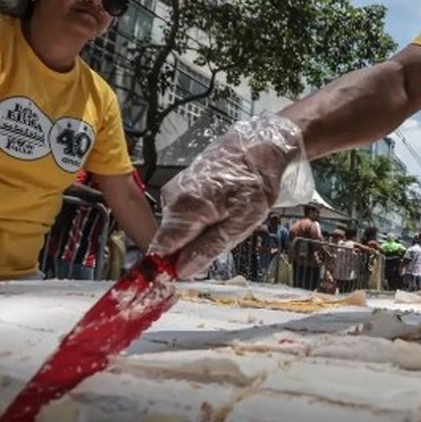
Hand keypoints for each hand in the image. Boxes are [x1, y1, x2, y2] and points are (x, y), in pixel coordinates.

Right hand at [149, 114, 313, 277]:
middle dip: (192, 248)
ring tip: (227, 219)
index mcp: (184, 209)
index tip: (186, 275)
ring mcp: (176, 189)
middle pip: (171, 240)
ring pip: (180, 227)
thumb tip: (184, 271)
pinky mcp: (183, 185)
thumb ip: (208, 248)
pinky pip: (186, 213)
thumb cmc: (255, 181)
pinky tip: (222, 208)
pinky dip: (202, 218)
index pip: (161, 250)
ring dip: (199, 232)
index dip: (171, 266)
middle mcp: (173, 198)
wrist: (259, 146)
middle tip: (222, 238)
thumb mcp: (240, 223)